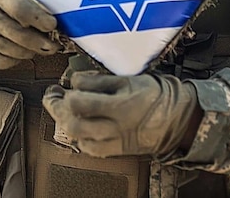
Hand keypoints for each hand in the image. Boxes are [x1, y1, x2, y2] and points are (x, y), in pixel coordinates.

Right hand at [0, 0, 59, 70]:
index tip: (53, 25)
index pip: (20, 7)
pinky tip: (20, 53)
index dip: (39, 18)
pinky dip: (16, 60)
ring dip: (31, 51)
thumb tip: (52, 18)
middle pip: (19, 34)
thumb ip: (24, 0)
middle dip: (41, 42)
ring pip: (13, 51)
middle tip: (55, 45)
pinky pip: (2, 62)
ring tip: (40, 48)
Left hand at [42, 72, 200, 157]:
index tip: (72, 78)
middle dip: (57, 106)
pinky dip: (79, 137)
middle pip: (74, 121)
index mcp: (121, 103)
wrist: (176, 118)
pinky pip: (90, 149)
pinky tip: (77, 127)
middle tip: (53, 95)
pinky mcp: (116, 150)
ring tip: (61, 110)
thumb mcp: (130, 79)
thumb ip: (102, 81)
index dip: (72, 84)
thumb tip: (78, 80)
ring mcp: (115, 140)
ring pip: (78, 136)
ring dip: (64, 121)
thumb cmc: (155, 95)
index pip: (83, 96)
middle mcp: (115, 125)